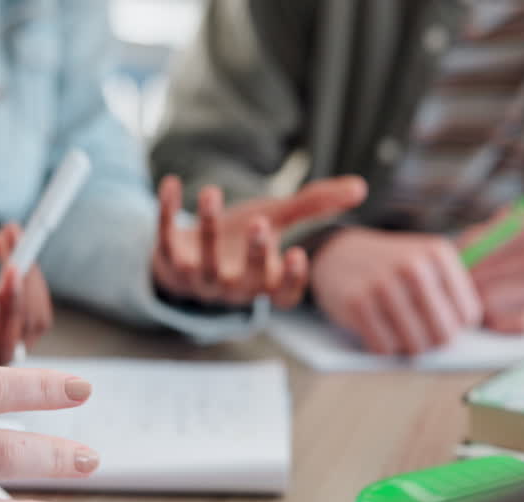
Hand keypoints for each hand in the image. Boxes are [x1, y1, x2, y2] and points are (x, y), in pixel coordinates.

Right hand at [0, 225, 52, 371]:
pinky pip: (33, 301)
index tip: (10, 271)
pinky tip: (9, 242)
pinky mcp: (20, 326)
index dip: (11, 309)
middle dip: (23, 278)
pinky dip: (25, 270)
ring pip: (36, 311)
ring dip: (27, 269)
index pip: (1, 344)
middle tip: (10, 236)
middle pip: (28, 325)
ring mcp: (12, 343)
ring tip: (7, 232)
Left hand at [153, 175, 366, 308]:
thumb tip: (360, 187)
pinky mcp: (166, 259)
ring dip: (206, 228)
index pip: (283, 297)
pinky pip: (163, 239)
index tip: (299, 255)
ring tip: (211, 191)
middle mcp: (232, 287)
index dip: (290, 282)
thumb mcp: (277, 218)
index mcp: (263, 283)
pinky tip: (170, 184)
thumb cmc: (238, 239)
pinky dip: (165, 212)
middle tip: (261, 224)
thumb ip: (314, 205)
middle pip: (245, 282)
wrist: (184, 253)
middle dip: (253, 254)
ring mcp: (196, 277)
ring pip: (202, 262)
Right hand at [310, 227, 481, 354]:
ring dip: (409, 348)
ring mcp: (383, 284)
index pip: (469, 315)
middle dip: (433, 342)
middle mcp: (413, 265)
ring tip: (399, 333)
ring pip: (416, 346)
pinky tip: (378, 331)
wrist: (339, 254)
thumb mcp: (426, 261)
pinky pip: (384, 348)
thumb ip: (452, 289)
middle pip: (445, 334)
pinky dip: (383, 348)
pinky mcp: (357, 303)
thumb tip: (468, 334)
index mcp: (438, 253)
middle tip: (420, 335)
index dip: (455, 326)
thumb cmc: (391, 267)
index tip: (439, 321)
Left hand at [459, 205, 523, 333]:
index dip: (458, 264)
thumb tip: (451, 260)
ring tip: (479, 300)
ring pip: (490, 305)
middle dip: (465, 287)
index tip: (452, 271)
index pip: (476, 252)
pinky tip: (496, 314)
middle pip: (480, 281)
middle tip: (458, 291)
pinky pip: (510, 326)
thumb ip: (482, 235)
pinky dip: (498, 323)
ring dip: (478, 306)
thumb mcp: (516, 222)